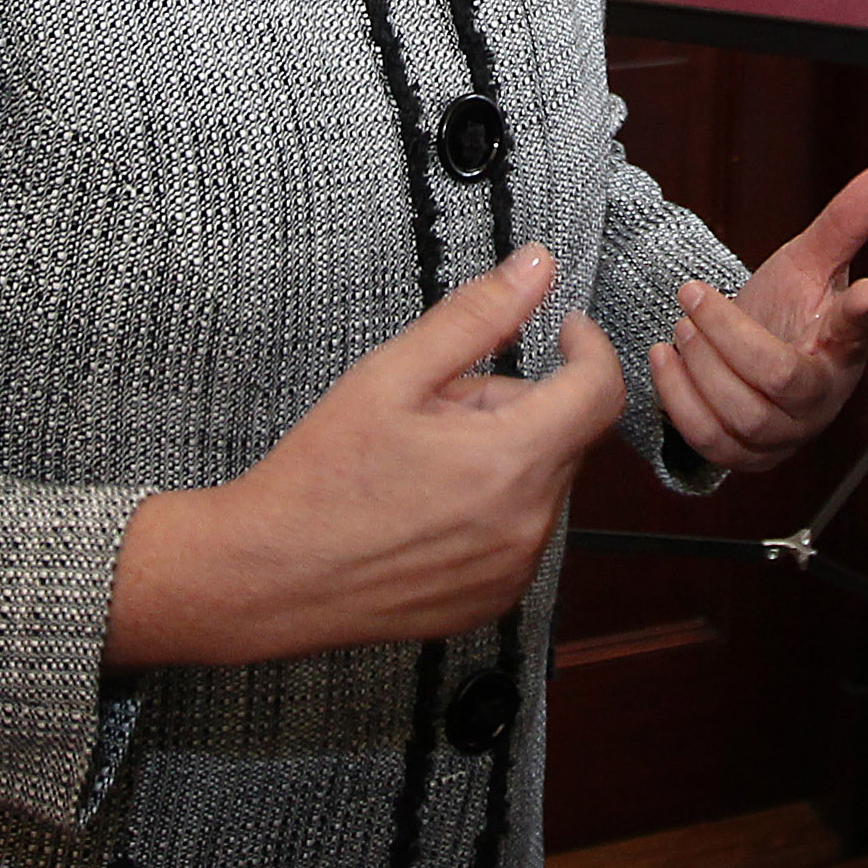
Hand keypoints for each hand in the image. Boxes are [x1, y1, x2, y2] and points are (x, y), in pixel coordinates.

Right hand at [104, 243, 624, 664]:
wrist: (266, 578)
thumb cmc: (319, 479)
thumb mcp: (392, 375)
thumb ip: (476, 316)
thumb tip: (537, 267)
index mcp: (509, 462)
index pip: (601, 390)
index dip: (588, 346)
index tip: (563, 330)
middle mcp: (526, 524)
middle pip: (562, 432)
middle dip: (514, 404)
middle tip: (436, 407)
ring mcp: (513, 570)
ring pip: (541, 481)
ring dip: (503, 457)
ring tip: (421, 465)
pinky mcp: (495, 599)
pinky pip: (521, 530)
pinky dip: (491, 507)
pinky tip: (425, 509)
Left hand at [649, 165, 867, 471]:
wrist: (749, 358)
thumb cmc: (790, 312)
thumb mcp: (810, 263)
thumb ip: (843, 223)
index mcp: (844, 349)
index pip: (855, 334)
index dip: (860, 316)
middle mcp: (820, 400)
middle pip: (780, 379)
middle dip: (728, 335)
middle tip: (694, 296)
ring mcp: (783, 435)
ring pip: (742, 415)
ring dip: (701, 365)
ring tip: (684, 326)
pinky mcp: (744, 456)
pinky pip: (709, 440)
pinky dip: (678, 397)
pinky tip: (664, 357)